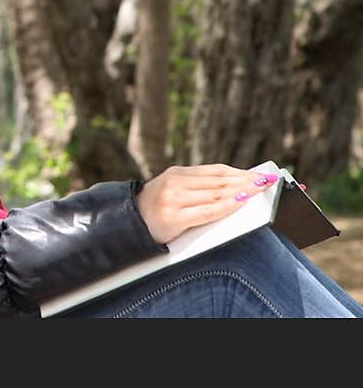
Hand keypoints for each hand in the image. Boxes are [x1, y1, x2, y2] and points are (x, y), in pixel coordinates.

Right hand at [135, 164, 278, 244]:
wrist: (128, 224)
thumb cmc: (155, 210)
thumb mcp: (173, 191)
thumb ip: (198, 188)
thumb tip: (235, 188)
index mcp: (176, 173)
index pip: (215, 171)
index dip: (239, 172)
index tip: (260, 175)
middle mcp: (174, 183)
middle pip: (218, 181)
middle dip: (246, 181)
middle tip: (268, 182)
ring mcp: (173, 199)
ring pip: (215, 194)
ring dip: (241, 191)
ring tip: (260, 191)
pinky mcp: (173, 217)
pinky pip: (207, 211)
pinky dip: (226, 206)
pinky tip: (240, 202)